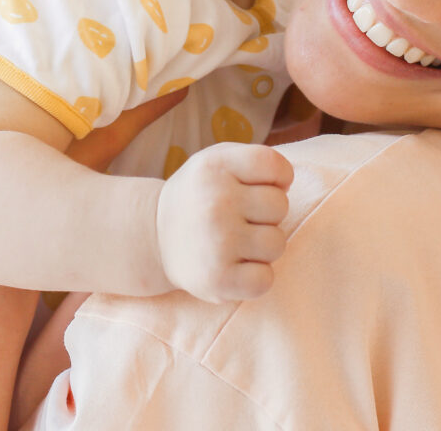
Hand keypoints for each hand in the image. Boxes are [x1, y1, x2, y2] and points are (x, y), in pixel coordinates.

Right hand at [155, 142, 293, 302]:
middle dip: (266, 214)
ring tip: (236, 242)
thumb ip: (256, 162)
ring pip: (277, 243)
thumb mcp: (218, 162)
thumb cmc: (200, 197)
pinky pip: (265, 280)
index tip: (257, 188)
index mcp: (216, 166)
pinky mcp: (217, 279)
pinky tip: (236, 267)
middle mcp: (216, 201)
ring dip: (262, 247)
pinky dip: (255, 277)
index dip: (278, 179)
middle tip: (240, 218)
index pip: (275, 166)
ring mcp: (217, 241)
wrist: (154, 237)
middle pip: (280, 206)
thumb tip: (287, 185)